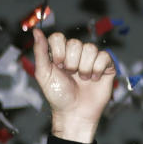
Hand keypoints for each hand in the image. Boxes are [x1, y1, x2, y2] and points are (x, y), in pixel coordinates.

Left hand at [31, 28, 115, 142]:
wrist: (75, 112)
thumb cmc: (58, 96)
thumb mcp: (43, 74)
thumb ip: (40, 52)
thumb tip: (36, 31)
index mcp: (59, 54)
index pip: (59, 37)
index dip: (58, 50)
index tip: (57, 65)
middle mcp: (75, 54)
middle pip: (75, 43)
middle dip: (71, 62)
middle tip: (70, 75)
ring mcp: (91, 59)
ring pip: (90, 48)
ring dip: (84, 67)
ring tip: (82, 79)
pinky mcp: (106, 66)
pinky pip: (104, 56)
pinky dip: (98, 69)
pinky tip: (93, 79)